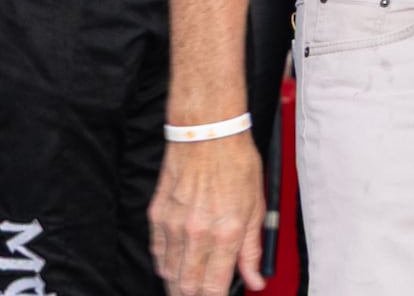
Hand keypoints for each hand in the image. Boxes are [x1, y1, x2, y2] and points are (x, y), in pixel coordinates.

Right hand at [149, 133, 266, 295]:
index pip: (213, 286)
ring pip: (168, 274)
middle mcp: (196, 233)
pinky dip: (165, 266)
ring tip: (189, 287)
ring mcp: (172, 226)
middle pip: (186, 286)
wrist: (207, 135)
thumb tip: (254, 280)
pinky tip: (175, 267)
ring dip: (178, 285)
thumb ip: (252, 249)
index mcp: (225, 232)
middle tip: (203, 295)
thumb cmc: (236, 164)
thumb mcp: (256, 207)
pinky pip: (157, 254)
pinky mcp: (157, 217)